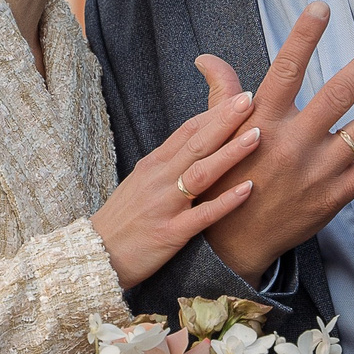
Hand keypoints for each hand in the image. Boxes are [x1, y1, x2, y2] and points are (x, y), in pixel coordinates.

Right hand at [91, 91, 260, 289]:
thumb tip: (196, 144)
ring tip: (257, 135)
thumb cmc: (123, 220)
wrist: (96, 256)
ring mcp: (165, 205)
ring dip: (230, 152)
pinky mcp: (170, 233)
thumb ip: (168, 164)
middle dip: (225, 120)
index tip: (241, 97)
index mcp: (154, 165)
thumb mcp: (141, 183)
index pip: (187, 130)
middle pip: (197, 143)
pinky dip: (225, 201)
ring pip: (201, 172)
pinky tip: (248, 189)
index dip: (215, 112)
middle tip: (251, 99)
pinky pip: (202, 215)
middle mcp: (159, 179)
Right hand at [191, 2, 353, 284]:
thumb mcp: (216, 136)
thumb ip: (222, 93)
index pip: (285, 69)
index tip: (322, 8)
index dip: (303, 37)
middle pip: (336, 95)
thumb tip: (207, 59)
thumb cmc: (223, 181)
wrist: (230, 244)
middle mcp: (291, 143)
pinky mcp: (333, 196)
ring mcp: (316, 171)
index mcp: (261, 123)